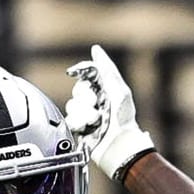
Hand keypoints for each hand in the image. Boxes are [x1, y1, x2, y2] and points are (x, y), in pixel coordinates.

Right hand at [65, 45, 155, 179]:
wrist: (119, 143)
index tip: (75, 73)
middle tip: (97, 105)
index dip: (80, 73)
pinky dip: (79, 123)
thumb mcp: (119, 90)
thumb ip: (107, 69)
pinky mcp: (79, 128)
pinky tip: (89, 127)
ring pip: (72, 105)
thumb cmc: (123, 118)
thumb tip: (96, 50)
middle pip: (77, 90)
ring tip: (96, 120)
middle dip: (86, 97)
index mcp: (103, 89)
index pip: (85, 75)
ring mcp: (85, 114)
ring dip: (85, 112)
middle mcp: (93, 101)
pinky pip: (69, 119)